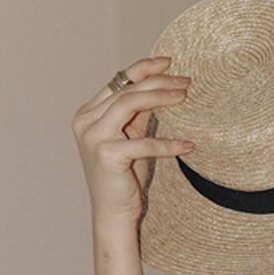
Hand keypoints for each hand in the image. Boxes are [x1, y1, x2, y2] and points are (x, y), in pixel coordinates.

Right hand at [72, 56, 193, 229]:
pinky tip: (188, 146)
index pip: (118, 82)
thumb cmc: (124, 177)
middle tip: (186, 82)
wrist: (113, 213)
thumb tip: (162, 89)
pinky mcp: (106, 155)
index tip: (168, 61)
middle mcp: (85, 121)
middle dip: (159, 82)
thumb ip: (139, 115)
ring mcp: (92, 137)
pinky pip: (143, 142)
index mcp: (88, 113)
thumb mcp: (132, 138)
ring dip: (161, 98)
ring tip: (186, 98)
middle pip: (126, 90)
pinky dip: (168, 144)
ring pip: (129, 104)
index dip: (143, 68)